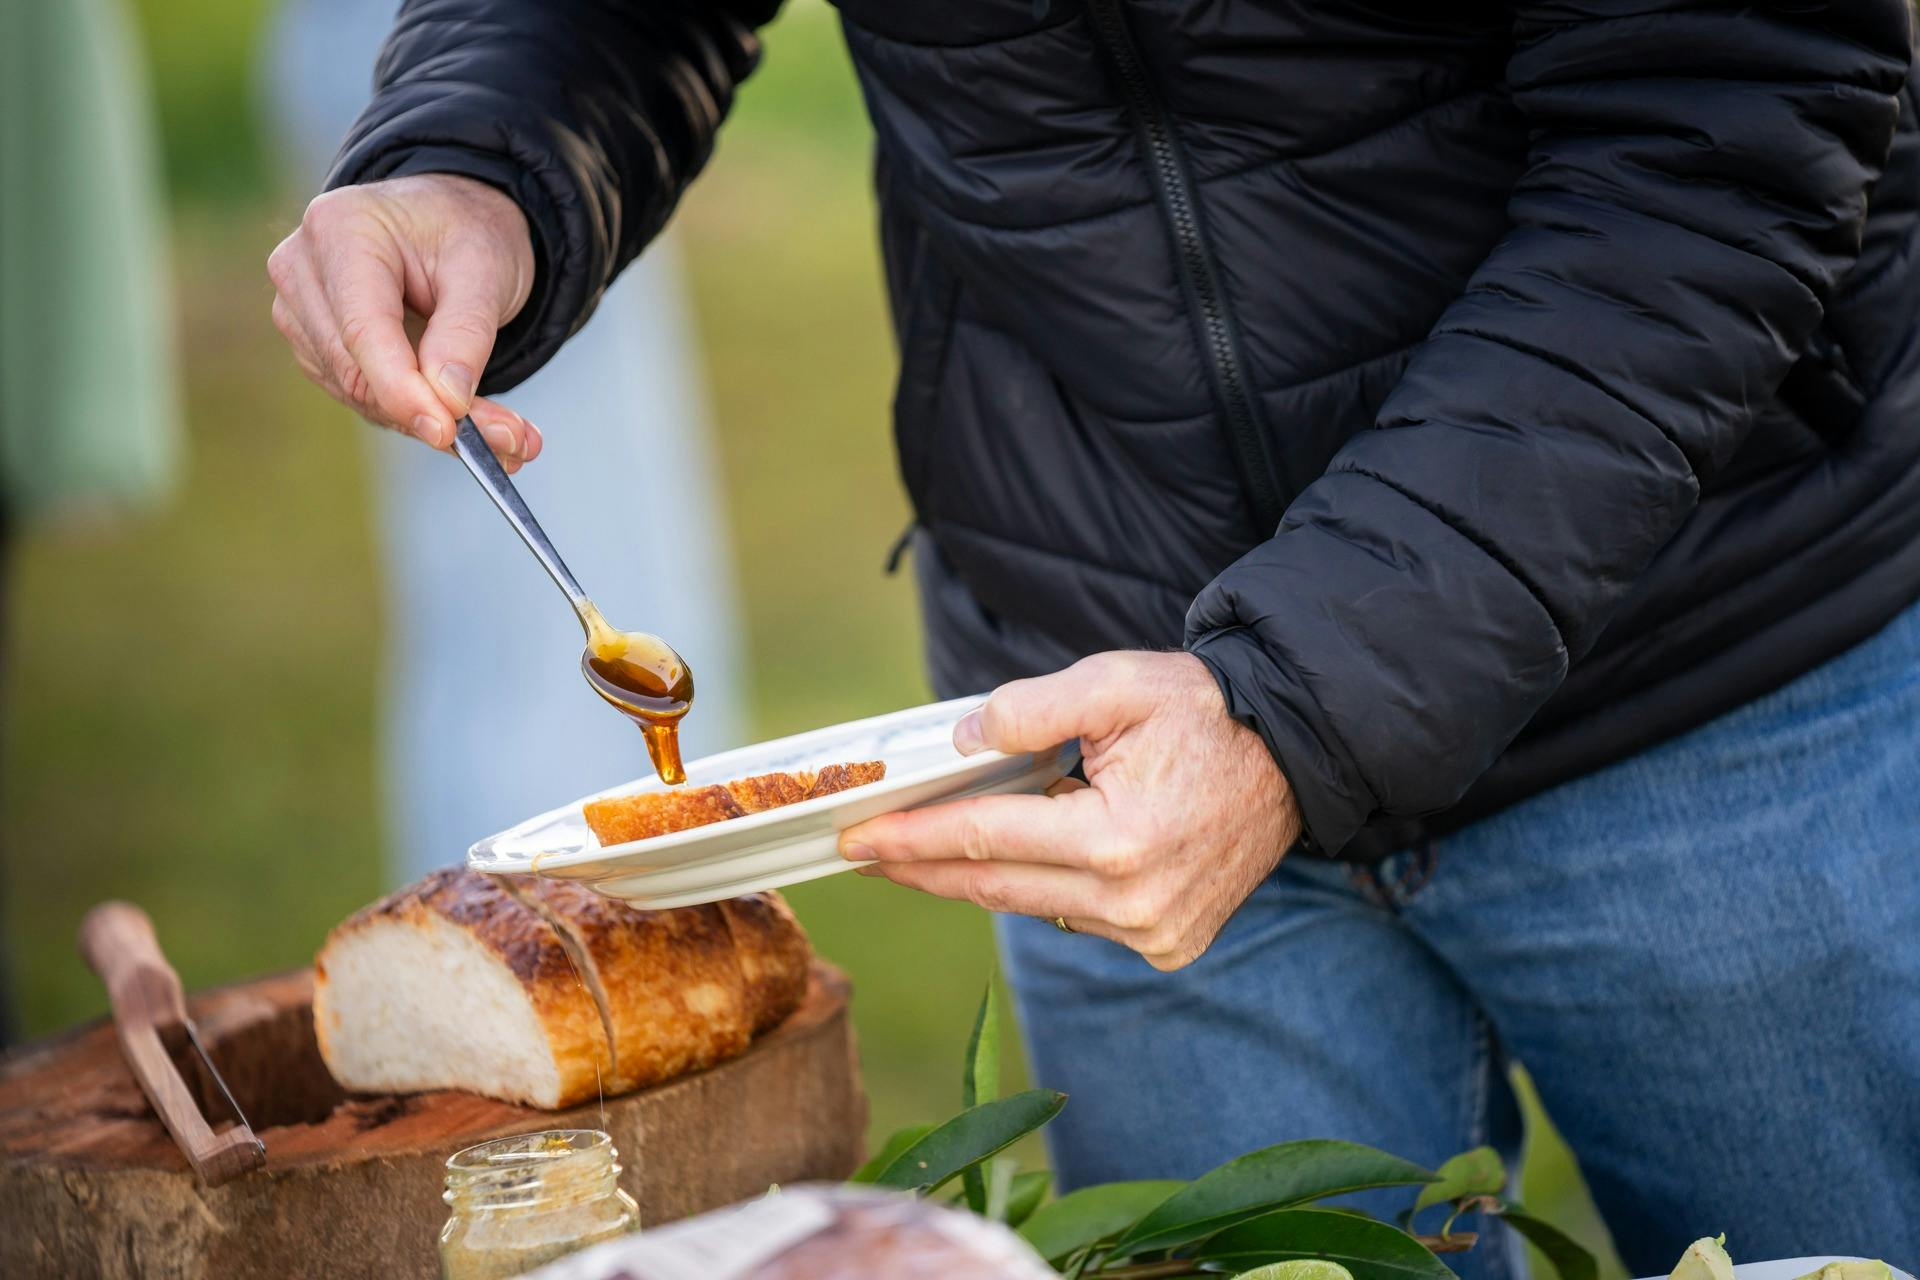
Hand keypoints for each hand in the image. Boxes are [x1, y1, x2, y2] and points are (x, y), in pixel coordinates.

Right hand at [267, 173, 542, 470]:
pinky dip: (419, 414)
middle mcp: (304, 268)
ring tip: (512, 434)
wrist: (450, 221)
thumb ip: (465, 333)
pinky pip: (364, 396)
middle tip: (514, 442)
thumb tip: (448, 401)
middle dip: (433, 414)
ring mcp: (302, 310)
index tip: (448, 431)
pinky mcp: (316, 345)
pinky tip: (470, 420)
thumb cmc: (465, 231)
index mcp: (340, 228)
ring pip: (360, 393)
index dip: (403, 389)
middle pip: (357, 369)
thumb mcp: (485, 270)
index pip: (363, 329)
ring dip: (434, 422)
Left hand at [841, 651, 1300, 969]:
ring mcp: (1153, 934)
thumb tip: (959, 743)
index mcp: (1117, 840)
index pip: (984, 839)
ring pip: (1034, 905)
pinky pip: (1076, 916)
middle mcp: (1133, 903)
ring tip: (929, 845)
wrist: (1293, 755)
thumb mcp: (1117, 683)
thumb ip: (1030, 709)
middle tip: (862, 853)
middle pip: (994, 886)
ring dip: (982, 875)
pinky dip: (1042, 886)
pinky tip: (1021, 855)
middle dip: (922, 868)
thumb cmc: (1204, 711)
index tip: (853, 839)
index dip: (911, 839)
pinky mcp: (1168, 945)